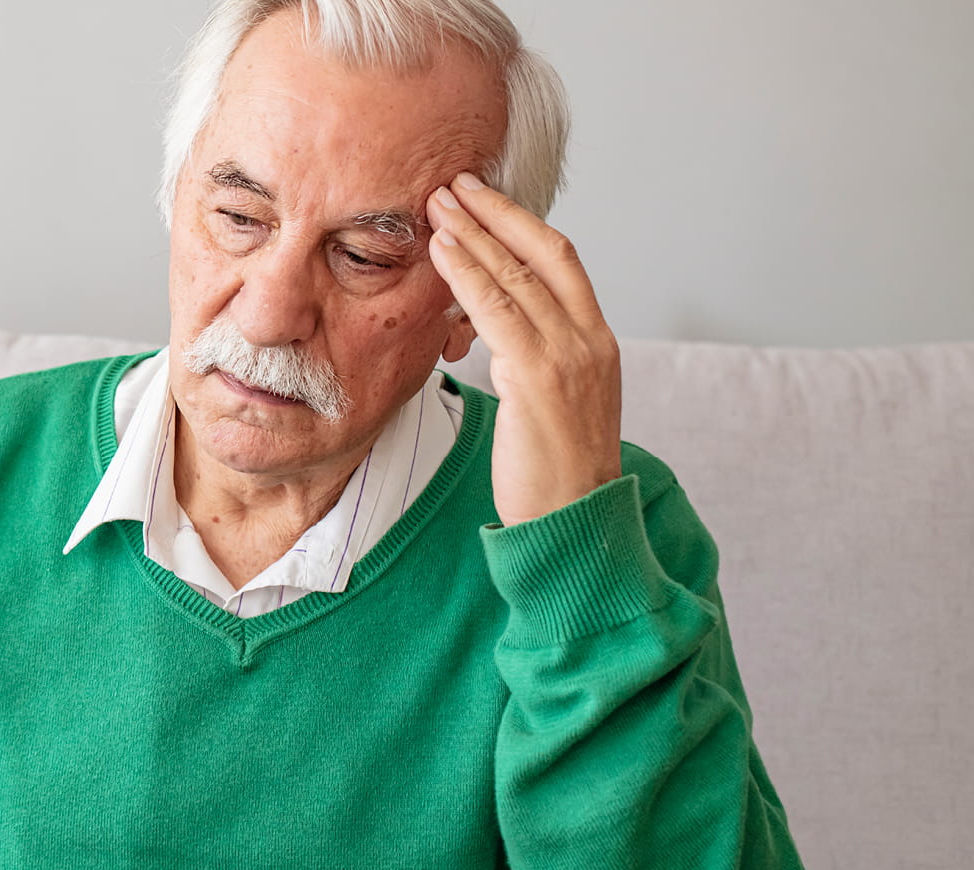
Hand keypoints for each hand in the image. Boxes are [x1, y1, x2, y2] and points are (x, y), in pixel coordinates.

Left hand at [425, 172, 622, 526]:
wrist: (575, 521)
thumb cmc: (554, 470)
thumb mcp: (552, 400)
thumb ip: (531, 357)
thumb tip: (490, 328)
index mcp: (596, 340)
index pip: (562, 260)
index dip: (521, 222)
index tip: (484, 197)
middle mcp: (589, 340)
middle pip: (543, 253)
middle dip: (496, 213)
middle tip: (453, 183)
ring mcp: (569, 357)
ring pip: (519, 276)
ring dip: (475, 235)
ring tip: (438, 206)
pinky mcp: (540, 379)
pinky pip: (500, 312)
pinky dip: (469, 275)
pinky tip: (443, 253)